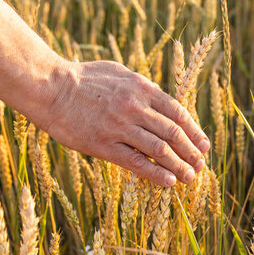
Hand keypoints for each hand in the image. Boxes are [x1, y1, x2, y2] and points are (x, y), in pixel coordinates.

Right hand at [43, 60, 209, 186]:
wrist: (50, 88)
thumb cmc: (82, 78)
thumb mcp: (117, 72)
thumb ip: (140, 86)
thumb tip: (160, 96)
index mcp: (141, 88)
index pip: (177, 113)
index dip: (194, 131)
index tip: (204, 145)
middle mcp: (135, 107)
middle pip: (173, 133)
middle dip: (191, 152)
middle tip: (201, 165)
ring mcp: (120, 127)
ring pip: (159, 150)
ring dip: (179, 166)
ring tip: (190, 178)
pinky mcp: (103, 145)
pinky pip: (136, 162)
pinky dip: (155, 173)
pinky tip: (169, 182)